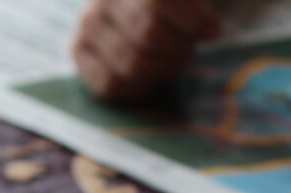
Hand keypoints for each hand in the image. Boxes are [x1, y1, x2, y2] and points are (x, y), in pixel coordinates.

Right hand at [72, 0, 219, 100]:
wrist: (128, 4)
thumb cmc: (169, 3)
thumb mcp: (181, 0)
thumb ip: (193, 9)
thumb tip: (211, 31)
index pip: (159, 3)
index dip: (192, 22)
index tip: (212, 33)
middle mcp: (101, 1)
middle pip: (149, 36)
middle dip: (179, 49)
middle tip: (188, 50)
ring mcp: (85, 27)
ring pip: (131, 65)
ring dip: (162, 70)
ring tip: (172, 61)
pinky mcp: (78, 52)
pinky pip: (110, 85)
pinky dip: (138, 87)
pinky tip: (151, 77)